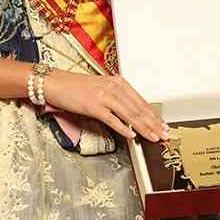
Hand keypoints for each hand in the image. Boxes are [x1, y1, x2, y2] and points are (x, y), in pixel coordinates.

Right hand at [43, 70, 169, 142]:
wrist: (55, 83)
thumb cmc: (75, 87)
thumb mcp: (101, 88)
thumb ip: (116, 98)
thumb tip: (131, 114)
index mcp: (118, 82)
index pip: (141, 101)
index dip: (153, 115)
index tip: (163, 125)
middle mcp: (114, 87)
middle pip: (138, 109)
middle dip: (154, 123)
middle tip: (164, 134)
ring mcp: (104, 96)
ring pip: (130, 114)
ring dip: (144, 128)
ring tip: (153, 137)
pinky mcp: (93, 106)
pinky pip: (112, 119)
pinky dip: (123, 128)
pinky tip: (132, 135)